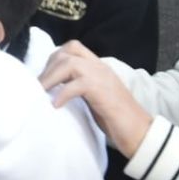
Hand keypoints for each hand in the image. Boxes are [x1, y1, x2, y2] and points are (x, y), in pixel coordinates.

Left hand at [38, 40, 153, 158]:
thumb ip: (79, 87)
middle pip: (69, 52)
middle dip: (49, 67)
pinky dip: (63, 94)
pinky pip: (77, 85)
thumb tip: (54, 89)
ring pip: (70, 64)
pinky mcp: (102, 92)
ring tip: (41, 93)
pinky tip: (55, 106)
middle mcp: (100, 67)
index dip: (54, 57)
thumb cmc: (116, 119)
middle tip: (38, 86)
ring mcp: (102, 78)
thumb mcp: (94, 97)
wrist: (140, 132)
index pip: (73, 47)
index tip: (44, 76)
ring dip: (51, 78)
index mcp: (99, 67)